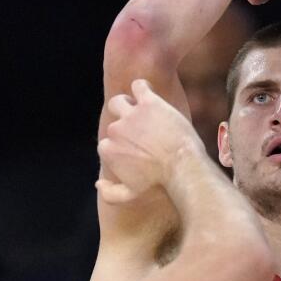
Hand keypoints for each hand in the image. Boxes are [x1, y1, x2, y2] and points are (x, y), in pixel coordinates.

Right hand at [96, 79, 204, 204]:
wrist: (182, 166)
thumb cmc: (157, 182)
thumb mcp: (131, 194)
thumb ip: (110, 193)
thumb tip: (98, 183)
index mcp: (108, 150)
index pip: (107, 144)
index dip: (119, 146)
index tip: (133, 150)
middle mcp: (115, 130)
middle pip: (114, 124)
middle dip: (124, 128)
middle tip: (139, 131)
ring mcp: (131, 115)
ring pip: (118, 101)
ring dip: (125, 104)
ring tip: (138, 108)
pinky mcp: (148, 102)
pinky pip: (138, 86)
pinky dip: (141, 87)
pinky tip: (147, 93)